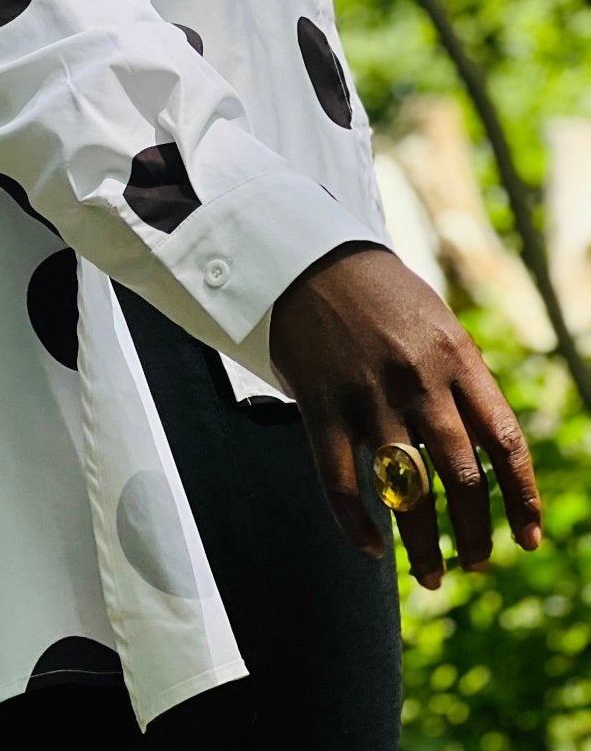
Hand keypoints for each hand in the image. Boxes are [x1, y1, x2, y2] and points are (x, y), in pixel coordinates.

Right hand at [269, 242, 542, 587]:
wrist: (305, 257)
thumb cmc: (377, 292)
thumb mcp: (436, 322)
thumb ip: (463, 380)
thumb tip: (487, 452)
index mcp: (457, 357)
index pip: (505, 443)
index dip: (523, 499)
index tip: (529, 539)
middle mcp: (418, 380)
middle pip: (461, 477)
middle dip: (473, 533)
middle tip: (476, 563)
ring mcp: (367, 396)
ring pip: (406, 491)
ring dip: (420, 545)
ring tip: (429, 576)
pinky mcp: (322, 405)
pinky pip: (341, 481)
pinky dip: (355, 523)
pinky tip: (369, 548)